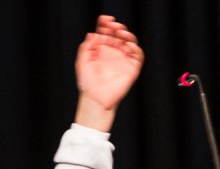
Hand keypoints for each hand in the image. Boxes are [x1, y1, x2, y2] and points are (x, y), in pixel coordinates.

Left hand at [74, 15, 143, 131]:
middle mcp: (113, 53)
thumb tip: (93, 34)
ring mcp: (123, 60)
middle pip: (118, 35)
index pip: (106, 33)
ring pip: (130, 42)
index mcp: (102, 50)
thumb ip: (86, 47)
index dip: (106, 24)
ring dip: (127, 35)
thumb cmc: (88, 83)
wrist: (96, 99)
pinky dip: (135, 48)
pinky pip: (138, 55)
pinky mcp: (131, 69)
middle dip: (117, 27)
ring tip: (121, 32)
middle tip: (113, 26)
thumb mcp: (82, 61)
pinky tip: (127, 45)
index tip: (104, 19)